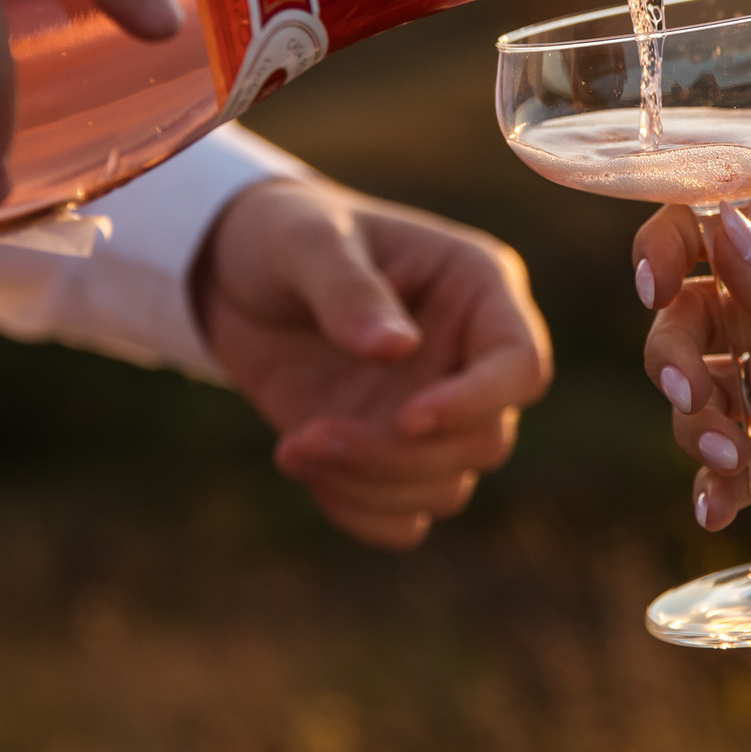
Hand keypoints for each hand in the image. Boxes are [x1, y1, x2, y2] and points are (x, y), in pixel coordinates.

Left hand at [198, 178, 552, 548]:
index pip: (520, 364)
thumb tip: (397, 349)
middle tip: (310, 435)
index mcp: (476, 289)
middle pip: (484, 442)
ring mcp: (432, 411)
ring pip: (447, 488)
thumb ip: (348, 290)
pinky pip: (405, 518)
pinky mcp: (389, 452)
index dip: (477, 402)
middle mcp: (467, 357)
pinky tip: (302, 466)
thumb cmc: (282, 233)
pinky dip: (360, 513)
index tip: (406, 418)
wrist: (231, 274)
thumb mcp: (305, 242)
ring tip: (293, 448)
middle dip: (399, 457)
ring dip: (371, 487)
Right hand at [634, 195, 750, 531]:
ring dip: (696, 420)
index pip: (719, 227)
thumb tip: (722, 238)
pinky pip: (748, 464)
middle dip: (678, 350)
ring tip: (727, 455)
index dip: (672, 248)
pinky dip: (718, 484)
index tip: (659, 286)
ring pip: (710, 391)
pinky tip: (714, 507)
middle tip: (699, 391)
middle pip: (698, 315)